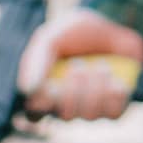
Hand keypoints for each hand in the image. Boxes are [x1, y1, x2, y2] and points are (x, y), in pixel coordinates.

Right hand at [18, 9, 142, 120]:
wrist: (107, 26)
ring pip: (90, 116)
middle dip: (74, 90)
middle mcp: (65, 106)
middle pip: (65, 116)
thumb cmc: (71, 34)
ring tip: (101, 66)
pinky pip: (114, 114)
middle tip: (78, 64)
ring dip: (96, 89)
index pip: (35, 114)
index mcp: (43, 92)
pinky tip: (114, 79)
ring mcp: (91, 108)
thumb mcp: (50, 38)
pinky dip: (114, 96)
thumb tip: (28, 90)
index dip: (43, 104)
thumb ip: (36, 61)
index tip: (52, 84)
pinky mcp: (114, 105)